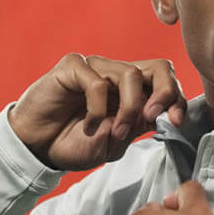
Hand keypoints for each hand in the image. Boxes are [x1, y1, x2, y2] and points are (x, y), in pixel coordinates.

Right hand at [8, 54, 186, 170]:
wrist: (36, 148)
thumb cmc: (72, 144)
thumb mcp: (113, 144)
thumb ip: (135, 127)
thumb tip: (160, 115)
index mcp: (131, 92)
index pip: (166, 82)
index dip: (177, 99)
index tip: (177, 122)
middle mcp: (117, 75)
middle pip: (159, 67)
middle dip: (165, 92)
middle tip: (153, 117)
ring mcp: (96, 68)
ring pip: (131, 75)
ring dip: (128, 108)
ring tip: (115, 131)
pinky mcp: (73, 67)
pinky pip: (97, 82)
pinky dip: (97, 109)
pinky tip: (87, 125)